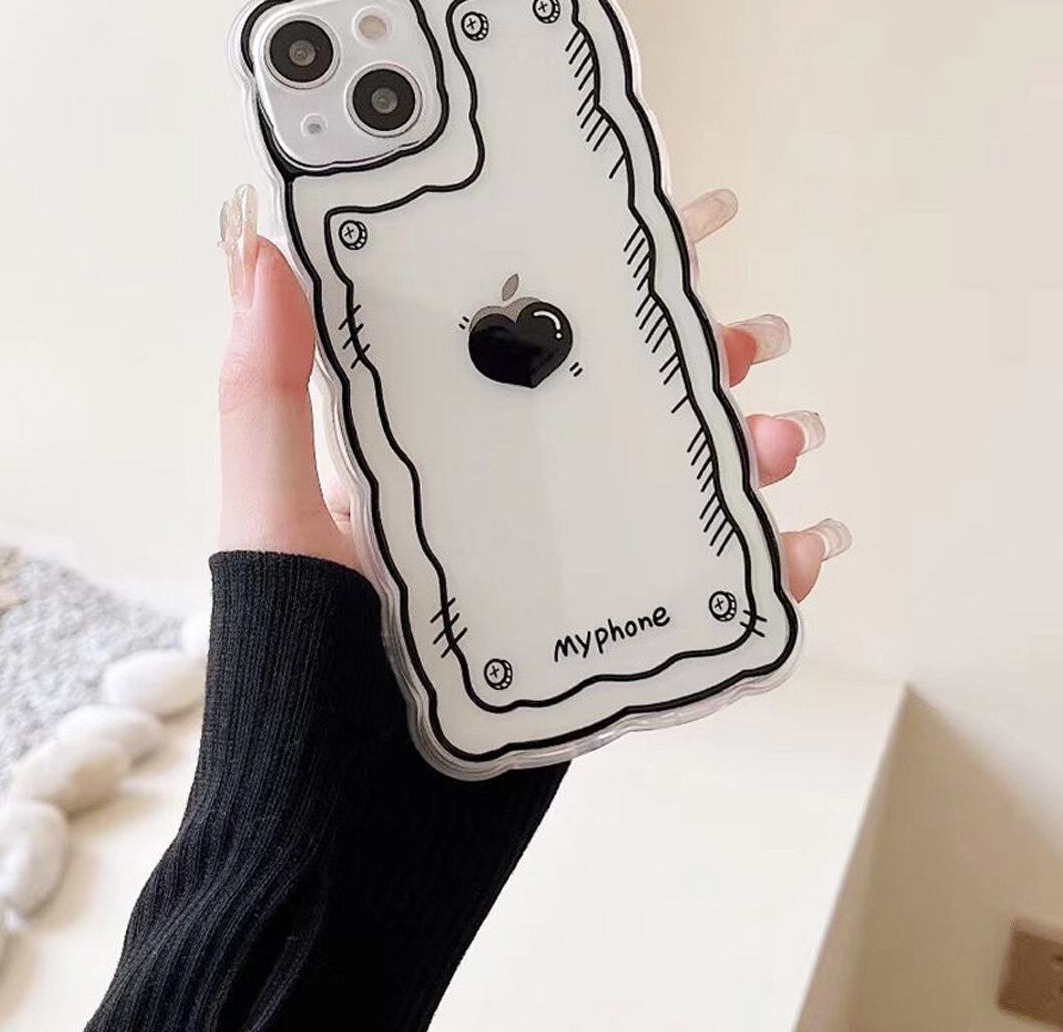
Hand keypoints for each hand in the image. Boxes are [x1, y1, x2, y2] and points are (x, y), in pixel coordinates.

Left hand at [216, 183, 848, 601]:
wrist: (336, 831)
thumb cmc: (294, 658)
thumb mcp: (273, 515)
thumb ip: (266, 394)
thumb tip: (261, 253)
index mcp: (432, 452)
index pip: (522, 344)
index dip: (596, 284)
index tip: (668, 231)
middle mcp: (499, 502)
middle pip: (613, 412)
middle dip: (691, 368)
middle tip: (753, 338)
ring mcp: (553, 575)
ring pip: (667, 496)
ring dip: (738, 461)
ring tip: (781, 440)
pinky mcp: (592, 647)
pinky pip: (688, 600)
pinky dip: (756, 577)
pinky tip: (801, 551)